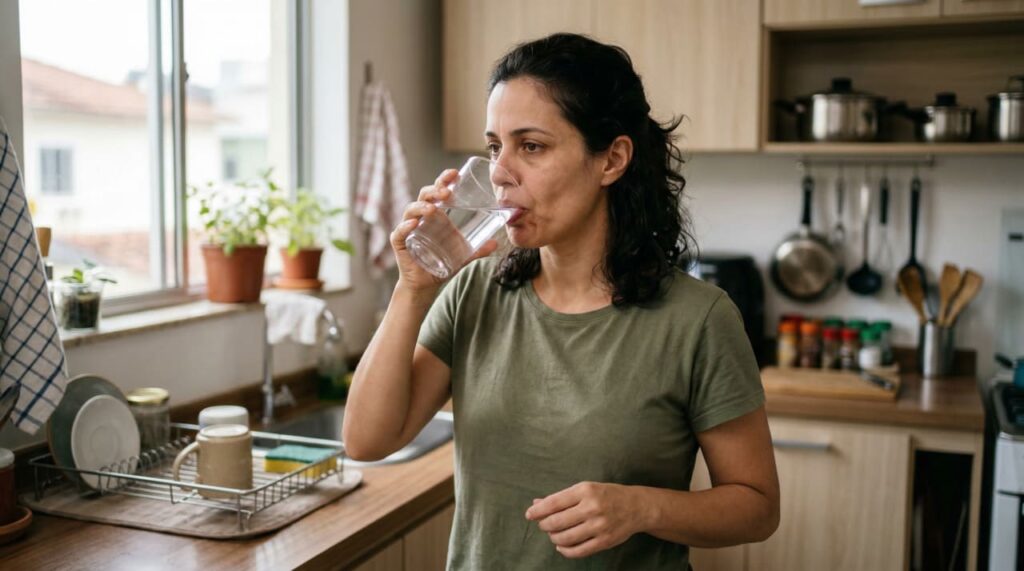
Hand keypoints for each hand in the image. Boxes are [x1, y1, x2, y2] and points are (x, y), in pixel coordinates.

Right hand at [390, 169, 497, 294]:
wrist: (426, 284)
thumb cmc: (442, 263)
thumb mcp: (464, 255)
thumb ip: (478, 249)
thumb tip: (496, 244)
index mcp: (437, 214)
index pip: (438, 191)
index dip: (444, 180)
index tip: (455, 173)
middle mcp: (421, 217)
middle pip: (424, 196)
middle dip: (434, 191)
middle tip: (447, 192)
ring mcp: (409, 228)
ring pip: (410, 210)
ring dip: (421, 207)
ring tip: (433, 209)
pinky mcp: (400, 242)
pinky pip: (399, 232)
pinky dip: (406, 227)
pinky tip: (414, 224)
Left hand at [525, 481, 645, 558]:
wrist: (637, 507)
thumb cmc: (606, 495)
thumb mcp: (585, 489)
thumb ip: (561, 497)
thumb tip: (536, 503)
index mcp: (585, 491)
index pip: (553, 503)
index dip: (538, 511)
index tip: (529, 514)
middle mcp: (592, 508)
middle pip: (556, 522)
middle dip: (544, 525)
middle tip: (543, 525)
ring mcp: (599, 526)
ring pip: (565, 538)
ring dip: (553, 537)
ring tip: (553, 534)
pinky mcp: (604, 541)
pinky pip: (578, 551)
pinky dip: (564, 550)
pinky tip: (561, 545)